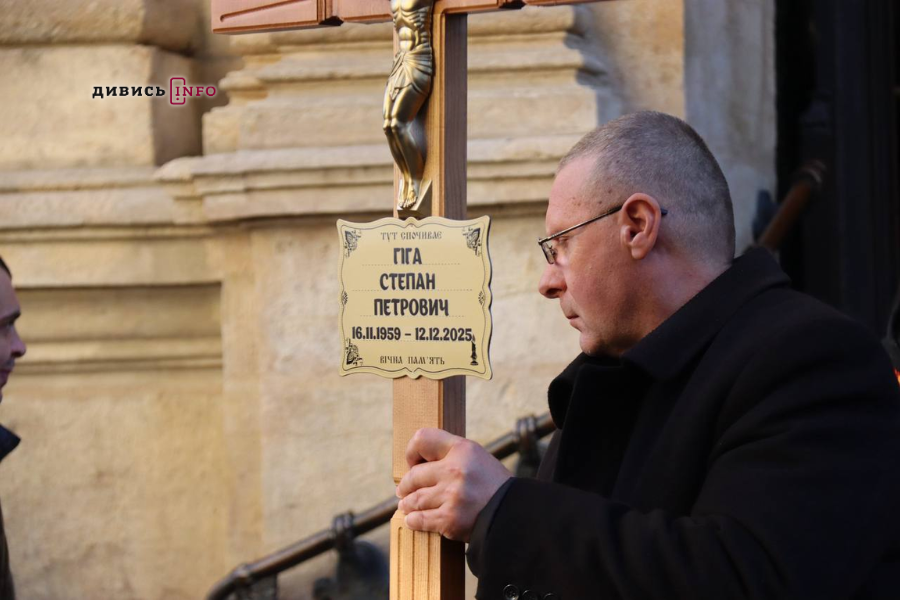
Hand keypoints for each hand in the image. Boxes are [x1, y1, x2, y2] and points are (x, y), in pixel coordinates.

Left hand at [396, 428, 512, 541]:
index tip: (413, 463)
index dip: (412, 451)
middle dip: (406, 486)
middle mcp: (455, 470)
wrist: (514, 513)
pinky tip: (412, 519)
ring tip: (406, 505)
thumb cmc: (492, 484)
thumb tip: (418, 461)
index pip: (422, 439)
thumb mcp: (476, 457)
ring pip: (415, 499)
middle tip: (403, 491)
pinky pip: (420, 519)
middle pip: (414, 475)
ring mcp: (451, 496)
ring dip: (407, 504)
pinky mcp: (450, 519)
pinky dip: (413, 520)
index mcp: (462, 449)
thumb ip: (451, 454)